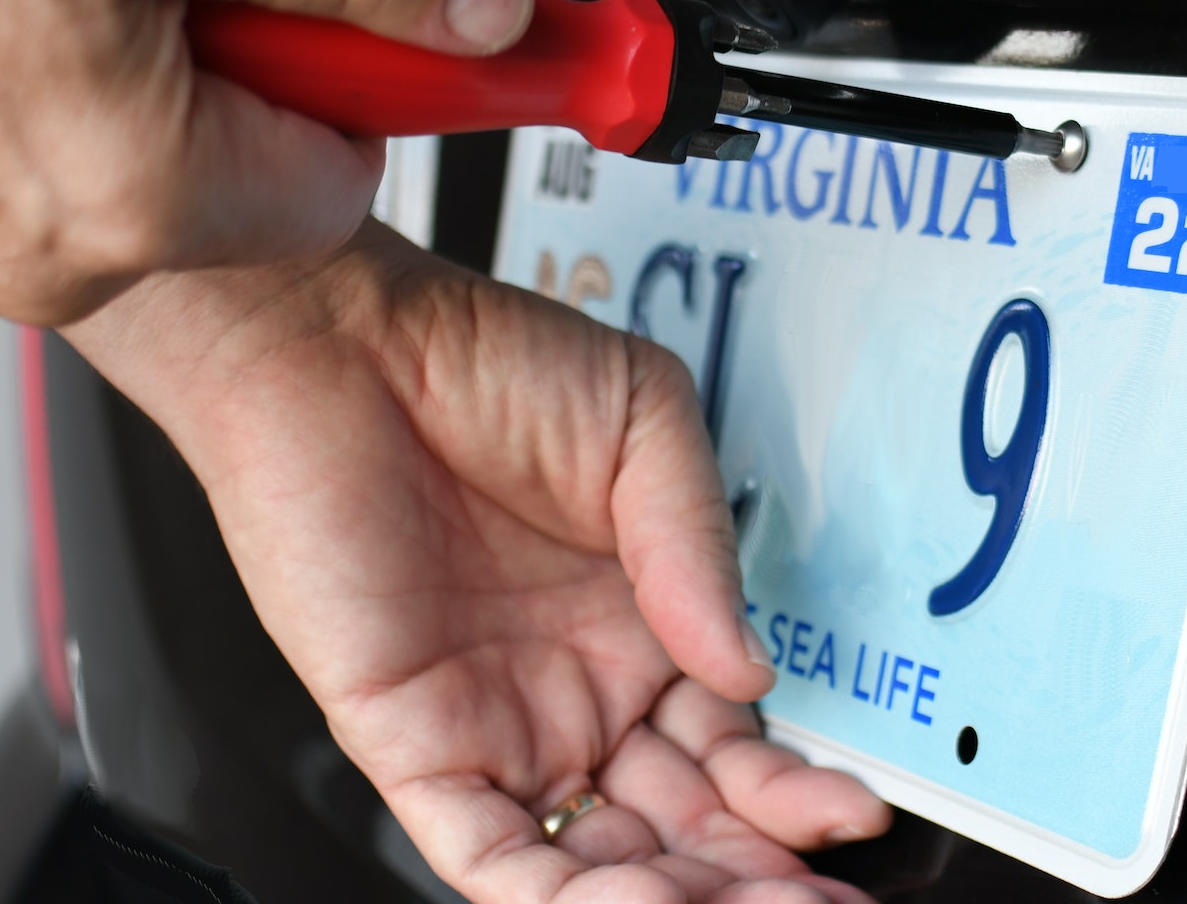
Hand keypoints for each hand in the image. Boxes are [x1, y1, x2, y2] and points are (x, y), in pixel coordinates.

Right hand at [0, 0, 529, 322]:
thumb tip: (479, 7)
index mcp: (137, 198)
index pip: (350, 173)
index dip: (352, 69)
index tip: (339, 0)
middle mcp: (60, 264)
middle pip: (251, 179)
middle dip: (242, 61)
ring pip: (151, 168)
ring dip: (148, 65)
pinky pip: (56, 168)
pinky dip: (62, 88)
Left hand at [67, 223, 891, 903]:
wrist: (336, 339)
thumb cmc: (477, 358)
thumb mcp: (640, 421)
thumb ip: (697, 544)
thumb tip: (751, 669)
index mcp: (643, 626)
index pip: (734, 750)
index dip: (792, 798)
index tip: (850, 811)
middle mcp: (576, 690)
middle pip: (679, 827)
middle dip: (750, 877)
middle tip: (816, 901)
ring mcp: (497, 723)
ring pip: (595, 862)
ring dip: (671, 899)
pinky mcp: (410, 742)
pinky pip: (486, 854)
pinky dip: (556, 897)